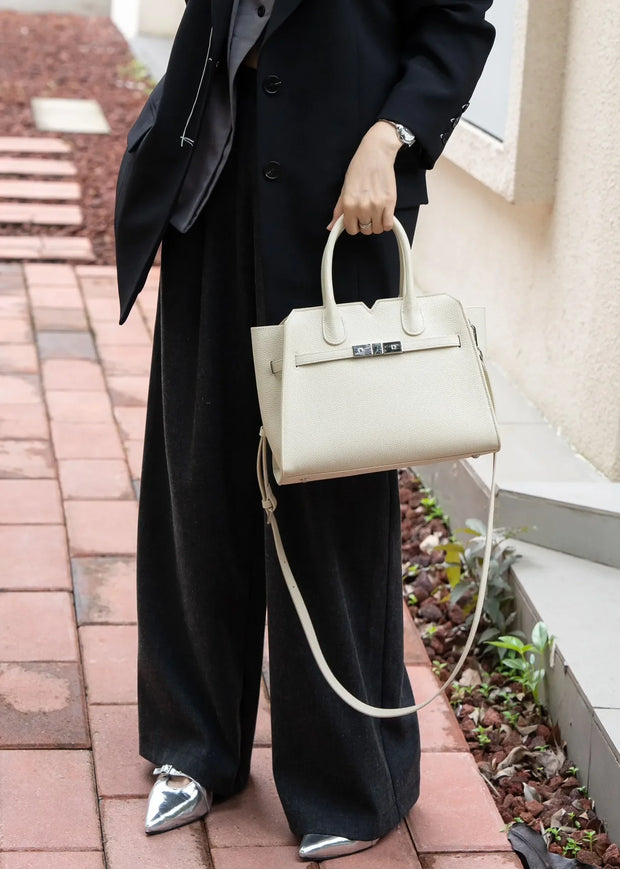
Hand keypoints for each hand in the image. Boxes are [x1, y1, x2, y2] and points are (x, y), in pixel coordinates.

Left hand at [327, 121, 400, 235]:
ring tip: (376, 212)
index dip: (355, 226)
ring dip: (376, 223)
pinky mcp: (390, 202)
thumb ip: (339, 210)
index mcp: (349, 204)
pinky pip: (388, 225)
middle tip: (367, 212)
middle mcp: (362, 207)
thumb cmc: (359, 169)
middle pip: (365, 230)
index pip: (352, 230)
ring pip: (377, 229)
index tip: (357, 220)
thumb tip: (331, 227)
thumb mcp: (344, 189)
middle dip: (366, 224)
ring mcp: (377, 205)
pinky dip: (386, 223)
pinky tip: (384, 215)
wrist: (376, 154)